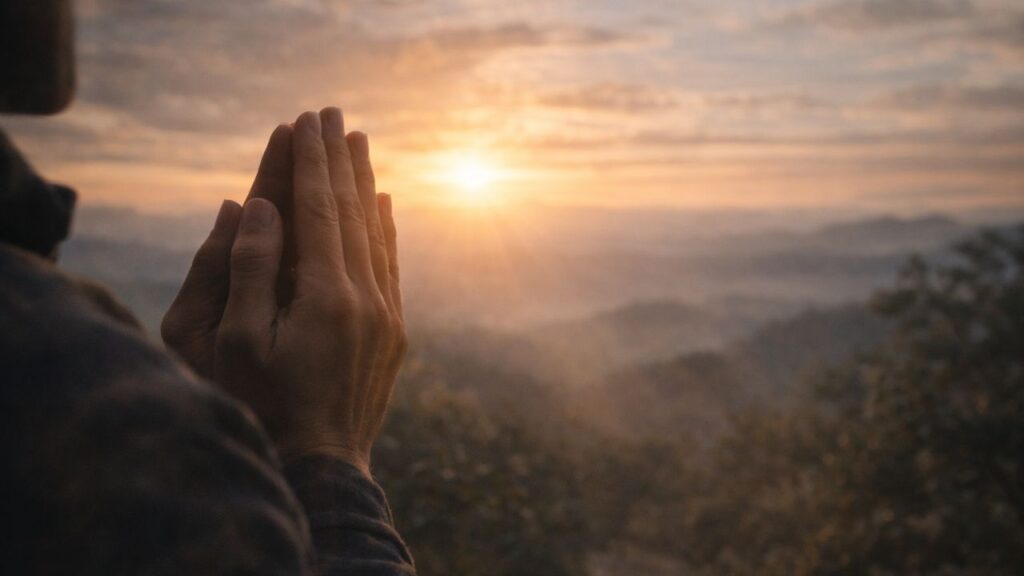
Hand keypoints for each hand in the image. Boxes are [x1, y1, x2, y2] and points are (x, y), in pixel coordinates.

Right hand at [162, 108, 405, 475]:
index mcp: (326, 295)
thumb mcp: (235, 343)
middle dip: (338, 160)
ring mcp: (386, 314)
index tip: (303, 120)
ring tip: (357, 144)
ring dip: (364, 185)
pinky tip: (383, 203)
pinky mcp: (394, 331)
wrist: (322, 465)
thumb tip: (256, 204)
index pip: (318, 209)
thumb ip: (247, 268)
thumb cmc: (262, 407)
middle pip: (353, 212)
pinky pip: (391, 264)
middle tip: (332, 114)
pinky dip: (385, 228)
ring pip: (377, 233)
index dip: (308, 162)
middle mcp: (366, 297)